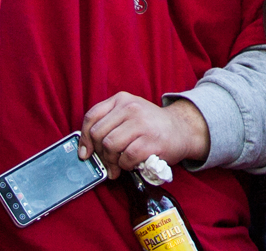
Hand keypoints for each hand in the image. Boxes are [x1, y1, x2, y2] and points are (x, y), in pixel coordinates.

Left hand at [79, 92, 209, 178]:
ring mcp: (141, 124)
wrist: (182, 130)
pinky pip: (126, 158)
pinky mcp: (150, 141)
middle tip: (107, 161)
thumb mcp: (130, 113)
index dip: (84, 137)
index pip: (92, 116)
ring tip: (119, 164)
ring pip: (110, 145)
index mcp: (122, 99)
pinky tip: (131, 164)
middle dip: (99, 152)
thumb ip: (109, 123)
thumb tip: (86, 148)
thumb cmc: (151, 126)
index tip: (85, 152)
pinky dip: (125, 165)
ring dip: (112, 160)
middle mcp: (131, 108)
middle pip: (98, 133)